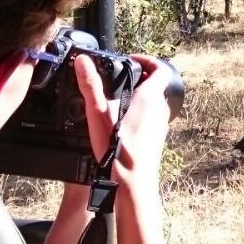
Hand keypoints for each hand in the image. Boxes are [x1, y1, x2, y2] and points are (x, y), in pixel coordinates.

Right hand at [74, 54, 172, 204]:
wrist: (133, 183)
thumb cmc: (118, 150)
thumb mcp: (98, 113)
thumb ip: (91, 85)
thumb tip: (83, 61)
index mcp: (150, 98)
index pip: (160, 69)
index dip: (148, 60)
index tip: (132, 61)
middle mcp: (161, 109)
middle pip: (156, 85)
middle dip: (140, 79)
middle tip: (120, 80)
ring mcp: (161, 125)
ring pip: (154, 103)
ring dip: (140, 97)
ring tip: (119, 102)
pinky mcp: (158, 138)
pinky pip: (151, 119)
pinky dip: (140, 114)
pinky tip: (122, 124)